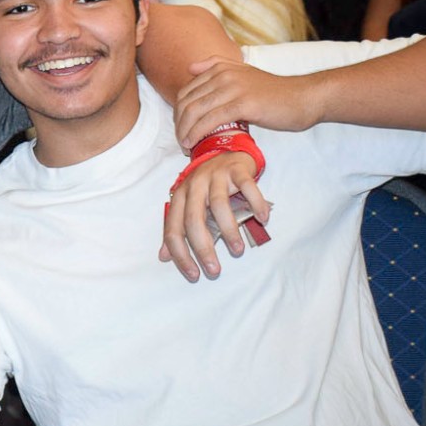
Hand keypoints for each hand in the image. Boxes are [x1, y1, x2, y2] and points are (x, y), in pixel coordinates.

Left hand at [159, 150, 271, 281]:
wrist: (226, 151)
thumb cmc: (207, 186)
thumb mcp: (188, 205)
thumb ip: (177, 229)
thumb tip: (163, 256)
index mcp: (179, 196)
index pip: (173, 229)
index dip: (180, 254)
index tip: (194, 274)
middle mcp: (194, 185)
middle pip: (194, 220)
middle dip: (203, 248)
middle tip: (214, 270)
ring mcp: (216, 176)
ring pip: (219, 206)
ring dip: (229, 231)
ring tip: (237, 250)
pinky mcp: (237, 170)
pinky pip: (248, 188)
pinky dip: (256, 205)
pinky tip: (263, 219)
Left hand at [174, 58, 327, 147]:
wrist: (304, 98)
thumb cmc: (274, 92)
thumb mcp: (244, 73)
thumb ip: (217, 66)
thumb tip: (191, 67)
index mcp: (220, 68)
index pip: (185, 92)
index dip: (177, 113)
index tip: (181, 129)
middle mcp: (223, 74)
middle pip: (186, 102)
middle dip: (179, 124)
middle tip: (181, 142)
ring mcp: (232, 88)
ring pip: (195, 111)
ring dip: (184, 131)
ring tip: (185, 146)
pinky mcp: (243, 103)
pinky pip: (210, 120)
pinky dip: (197, 133)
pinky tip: (193, 144)